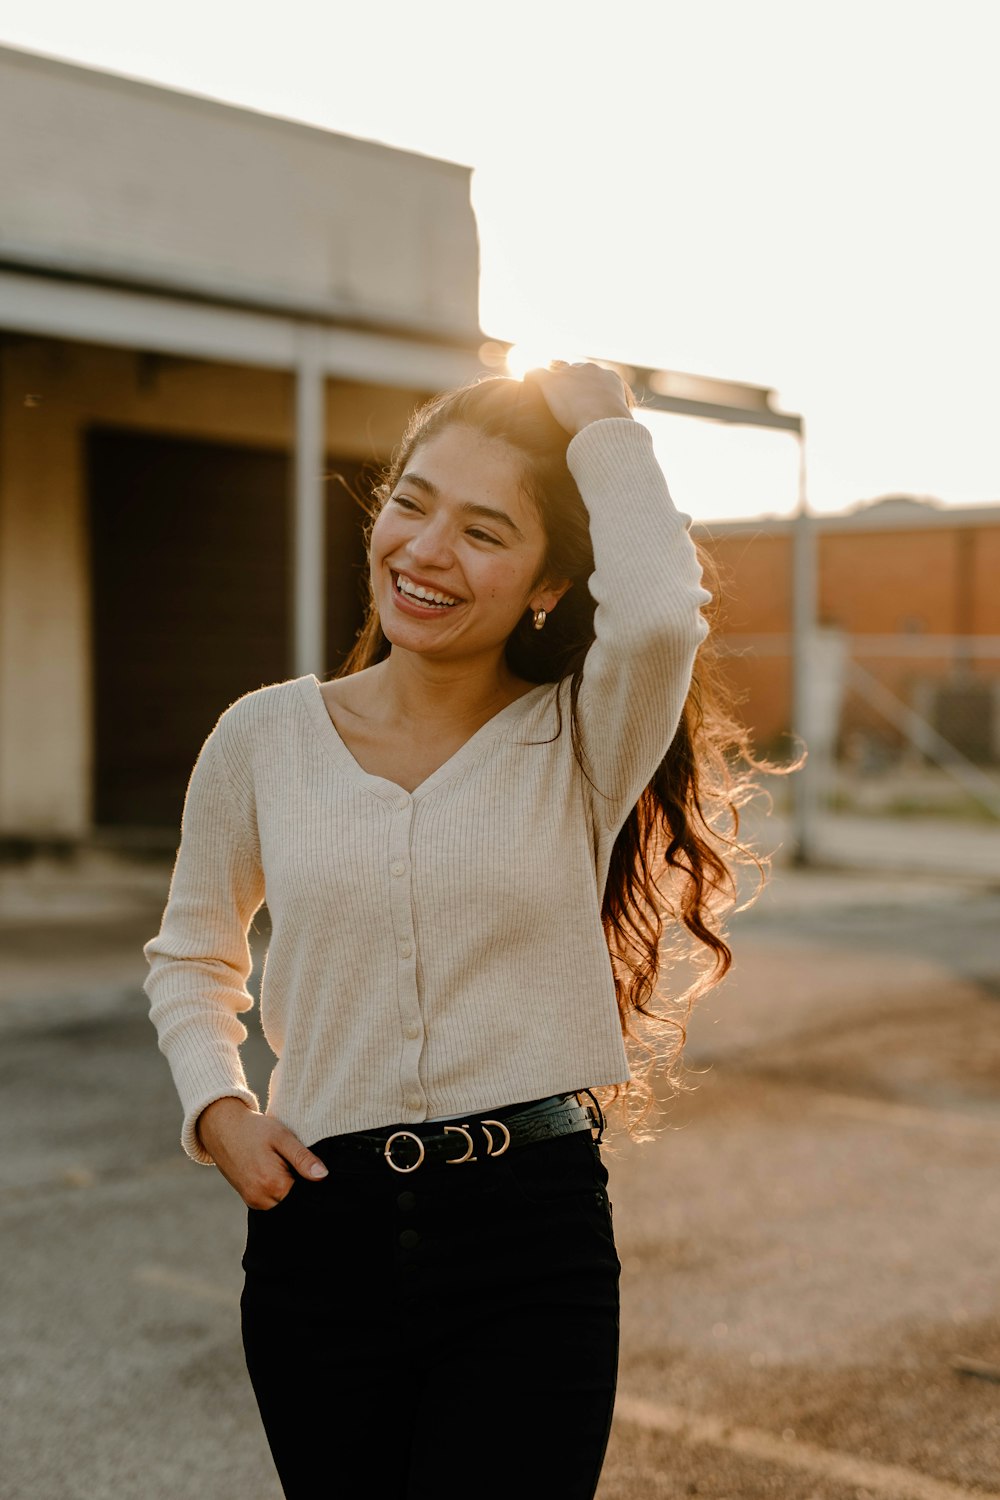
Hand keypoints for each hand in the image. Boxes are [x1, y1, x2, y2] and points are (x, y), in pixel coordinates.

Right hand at [196, 1096, 328, 1209]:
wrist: (222, 1128)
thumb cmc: (254, 1130)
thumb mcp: (282, 1137)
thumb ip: (302, 1158)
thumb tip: (324, 1176)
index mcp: (273, 1185)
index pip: (305, 1197)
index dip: (314, 1185)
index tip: (317, 1170)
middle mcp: (261, 1199)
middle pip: (294, 1203)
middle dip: (302, 1189)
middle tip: (302, 1166)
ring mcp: (253, 1201)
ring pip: (283, 1204)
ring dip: (290, 1190)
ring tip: (288, 1166)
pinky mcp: (249, 1199)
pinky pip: (272, 1203)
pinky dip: (279, 1192)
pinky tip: (280, 1172)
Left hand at [522, 360, 633, 436]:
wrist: (605, 423)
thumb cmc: (618, 431)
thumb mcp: (625, 426)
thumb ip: (621, 425)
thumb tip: (627, 439)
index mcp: (610, 378)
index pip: (596, 377)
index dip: (587, 388)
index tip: (583, 400)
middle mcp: (591, 370)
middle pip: (576, 370)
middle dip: (570, 381)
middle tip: (563, 398)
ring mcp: (570, 374)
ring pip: (557, 369)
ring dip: (553, 380)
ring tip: (545, 393)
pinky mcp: (552, 382)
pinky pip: (535, 372)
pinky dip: (531, 379)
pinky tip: (527, 387)